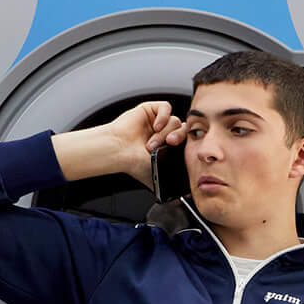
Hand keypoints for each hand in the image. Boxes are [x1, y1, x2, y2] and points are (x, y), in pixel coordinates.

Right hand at [54, 100, 188, 183]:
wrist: (118, 151)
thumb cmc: (132, 162)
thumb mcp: (156, 173)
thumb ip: (169, 181)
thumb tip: (180, 197)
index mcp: (167, 146)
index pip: (185, 140)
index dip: (185, 144)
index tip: (178, 151)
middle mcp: (163, 132)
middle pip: (183, 129)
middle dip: (178, 137)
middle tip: (169, 143)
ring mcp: (156, 120)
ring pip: (174, 120)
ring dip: (164, 131)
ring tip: (152, 141)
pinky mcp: (150, 109)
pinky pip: (166, 107)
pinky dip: (164, 116)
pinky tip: (155, 125)